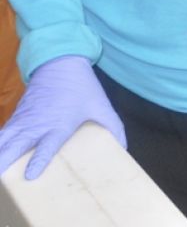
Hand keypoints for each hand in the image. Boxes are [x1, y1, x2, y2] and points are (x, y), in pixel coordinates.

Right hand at [0, 55, 125, 179]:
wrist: (61, 64)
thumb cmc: (82, 88)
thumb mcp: (102, 106)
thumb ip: (114, 128)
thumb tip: (123, 149)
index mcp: (59, 124)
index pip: (47, 146)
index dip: (38, 160)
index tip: (30, 175)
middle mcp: (37, 125)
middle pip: (16, 145)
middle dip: (5, 160)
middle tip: (1, 174)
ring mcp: (24, 121)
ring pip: (3, 140)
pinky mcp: (16, 117)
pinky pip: (2, 134)